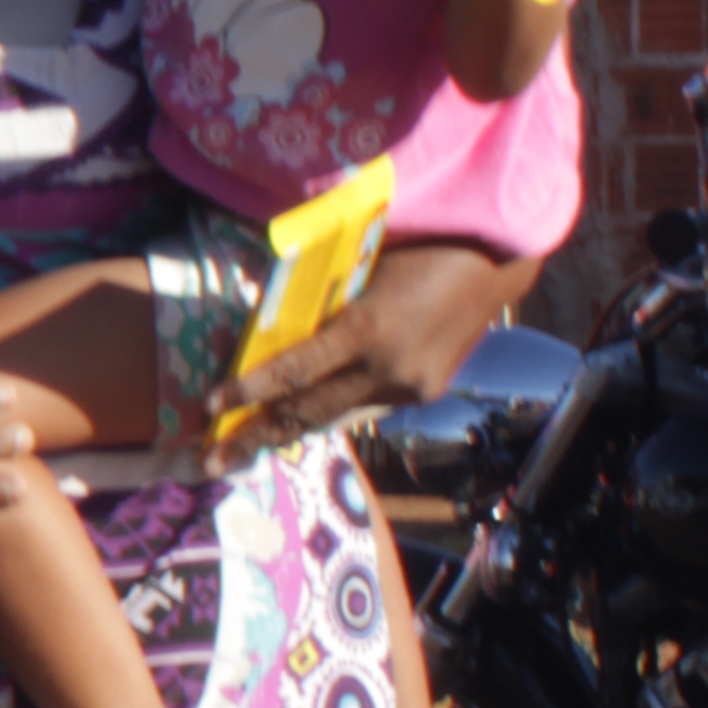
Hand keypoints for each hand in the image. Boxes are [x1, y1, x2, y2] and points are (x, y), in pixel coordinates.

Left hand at [201, 246, 526, 446]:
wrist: (496, 260)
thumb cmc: (419, 245)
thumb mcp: (358, 267)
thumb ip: (317, 301)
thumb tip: (268, 325)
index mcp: (368, 328)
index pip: (294, 370)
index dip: (248, 390)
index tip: (212, 404)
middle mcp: (388, 369)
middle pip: (308, 413)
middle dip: (256, 439)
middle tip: (211, 462)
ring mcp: (409, 387)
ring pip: (334, 417)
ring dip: (289, 431)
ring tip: (246, 448)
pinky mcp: (424, 393)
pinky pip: (363, 408)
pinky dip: (330, 411)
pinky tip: (299, 419)